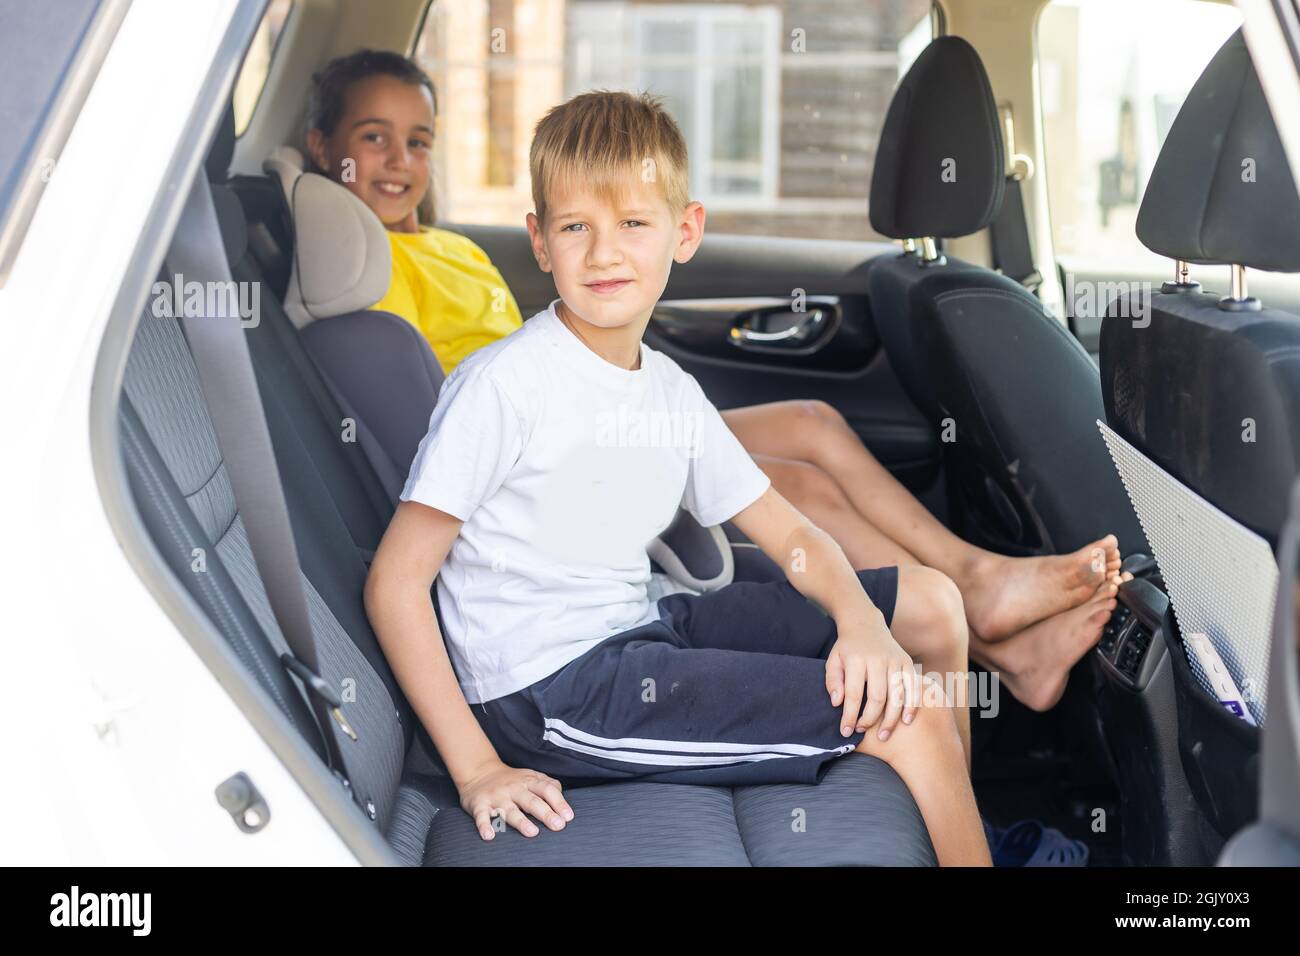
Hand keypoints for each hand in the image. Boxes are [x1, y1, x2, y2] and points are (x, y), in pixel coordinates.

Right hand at [458, 760, 573, 839]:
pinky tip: (489, 835)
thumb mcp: (531, 776)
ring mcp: (497, 797)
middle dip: (545, 813)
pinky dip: (484, 825)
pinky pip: (481, 816)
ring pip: (509, 810)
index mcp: (528, 781)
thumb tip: (563, 799)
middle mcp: (513, 788)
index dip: (559, 802)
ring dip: (521, 821)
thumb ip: (548, 785)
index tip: (568, 816)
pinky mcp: (480, 805)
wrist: (479, 772)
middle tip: (558, 825)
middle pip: (531, 801)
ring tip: (532, 832)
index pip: (547, 789)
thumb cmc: (511, 779)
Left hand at [826, 612, 919, 741]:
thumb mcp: (833, 661)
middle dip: (871, 719)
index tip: (846, 731)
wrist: (865, 624)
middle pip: (878, 697)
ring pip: (897, 695)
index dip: (849, 715)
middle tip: (864, 732)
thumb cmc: (847, 649)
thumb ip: (833, 682)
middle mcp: (878, 659)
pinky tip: (907, 721)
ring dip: (891, 718)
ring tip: (884, 735)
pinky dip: (912, 705)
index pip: (853, 693)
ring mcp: (895, 660)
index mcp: (856, 659)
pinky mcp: (907, 662)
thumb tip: (838, 704)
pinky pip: (913, 687)